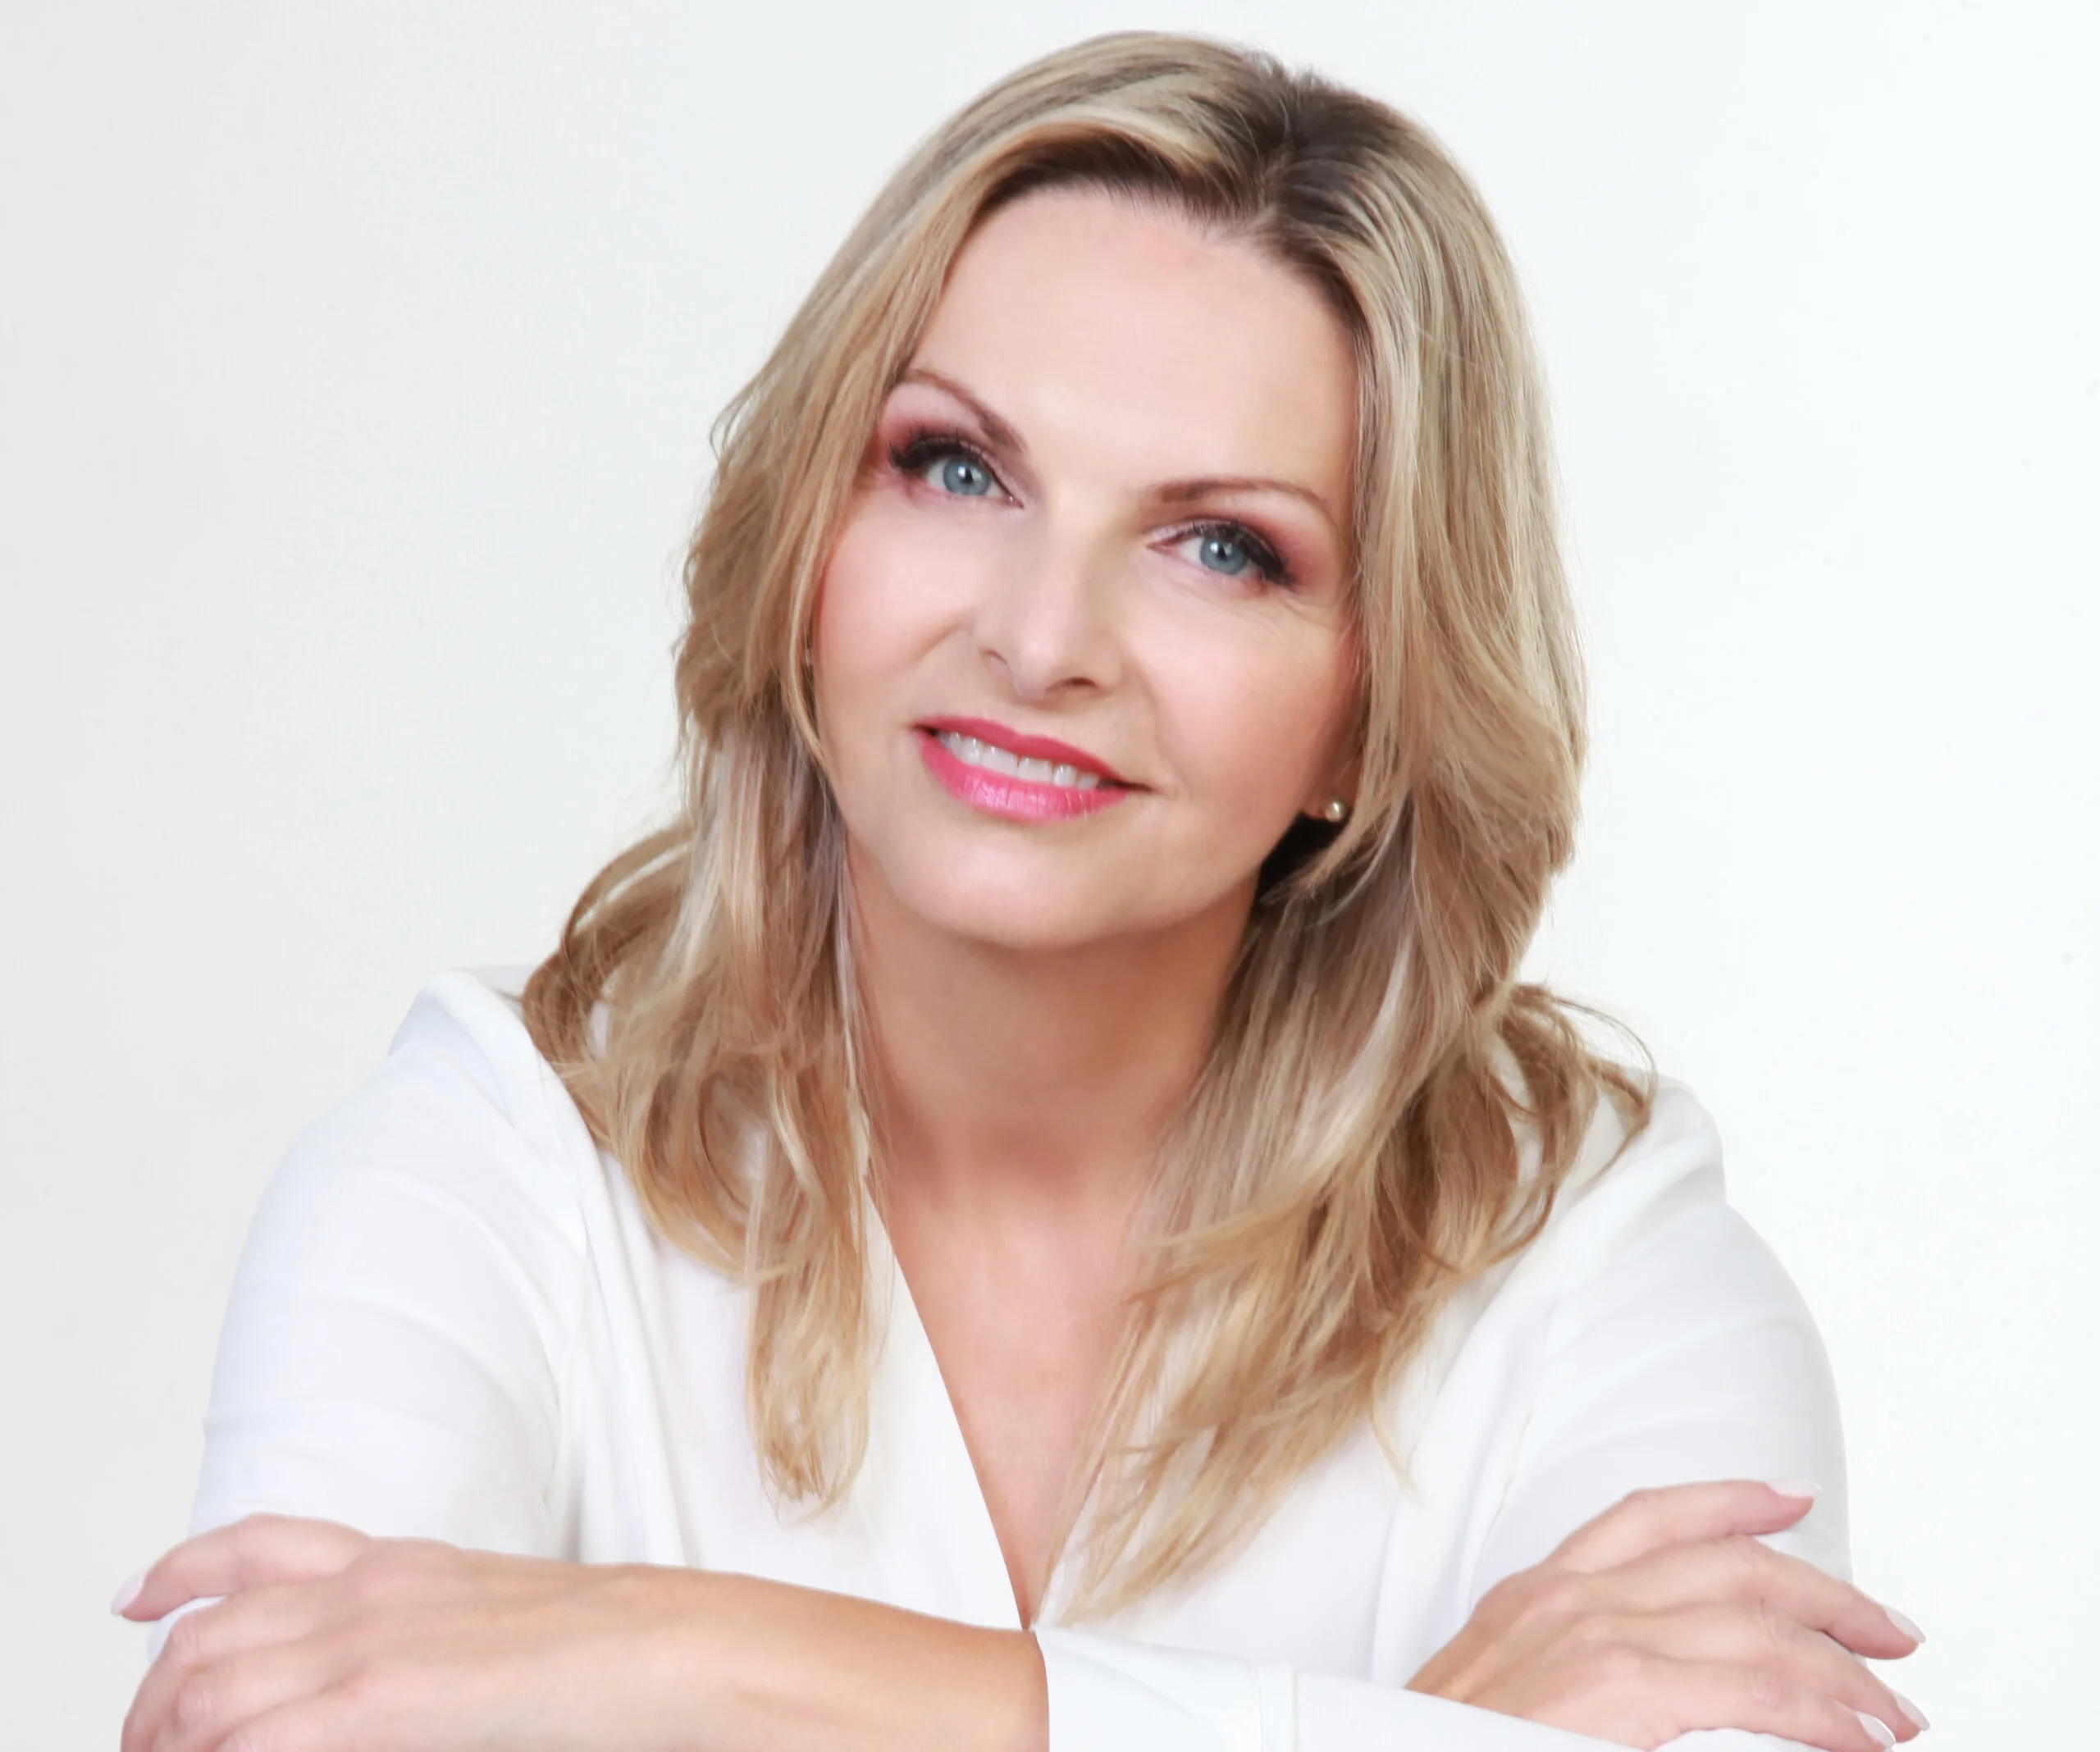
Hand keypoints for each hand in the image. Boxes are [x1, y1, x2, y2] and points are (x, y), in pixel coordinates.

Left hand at [116, 1512, 1045, 1751]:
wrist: (672, 1645)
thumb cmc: (615, 1643)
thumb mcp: (504, 1617)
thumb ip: (437, 1632)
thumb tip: (404, 1672)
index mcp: (405, 1561)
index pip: (263, 1544)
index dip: (185, 1564)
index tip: (136, 1598)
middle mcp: (372, 1587)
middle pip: (213, 1624)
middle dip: (153, 1688)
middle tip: (139, 1735)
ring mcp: (372, 1639)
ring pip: (211, 1681)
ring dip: (167, 1725)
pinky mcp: (380, 1698)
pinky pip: (257, 1731)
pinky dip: (220, 1749)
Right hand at [1405, 1480, 1925, 1750]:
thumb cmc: (1439, 1747)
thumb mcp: (1490, 1698)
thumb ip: (1559, 1676)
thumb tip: (1647, 1693)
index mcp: (1528, 1600)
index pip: (1643, 1519)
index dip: (1726, 1501)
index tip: (1789, 1498)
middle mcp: (1560, 1604)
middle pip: (1720, 1564)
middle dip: (1821, 1590)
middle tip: (1888, 1629)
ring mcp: (1589, 1645)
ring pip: (1753, 1620)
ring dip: (1841, 1666)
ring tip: (1892, 1709)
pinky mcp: (1616, 1694)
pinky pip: (1754, 1687)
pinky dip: (1823, 1711)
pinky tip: (1859, 1736)